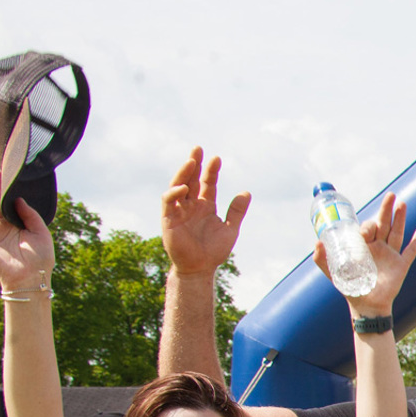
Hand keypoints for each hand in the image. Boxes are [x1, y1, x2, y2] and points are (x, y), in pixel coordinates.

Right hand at [160, 147, 249, 274]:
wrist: (200, 268)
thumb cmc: (214, 250)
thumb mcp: (230, 229)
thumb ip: (237, 211)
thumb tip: (246, 191)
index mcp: (205, 205)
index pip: (206, 183)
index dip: (211, 171)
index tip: (217, 158)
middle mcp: (190, 205)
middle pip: (190, 179)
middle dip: (193, 163)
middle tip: (198, 148)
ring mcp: (178, 210)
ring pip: (177, 186)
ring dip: (183, 173)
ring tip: (191, 161)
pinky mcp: (168, 219)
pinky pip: (168, 202)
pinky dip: (175, 193)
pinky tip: (184, 188)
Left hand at [312, 192, 415, 318]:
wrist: (367, 307)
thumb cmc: (350, 289)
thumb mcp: (333, 272)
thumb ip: (322, 259)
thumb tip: (317, 242)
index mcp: (364, 246)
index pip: (368, 228)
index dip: (368, 225)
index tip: (365, 230)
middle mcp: (378, 248)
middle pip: (385, 224)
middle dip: (387, 209)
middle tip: (391, 195)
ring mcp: (391, 256)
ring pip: (397, 233)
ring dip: (401, 218)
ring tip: (402, 204)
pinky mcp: (401, 266)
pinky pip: (410, 252)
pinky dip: (415, 242)